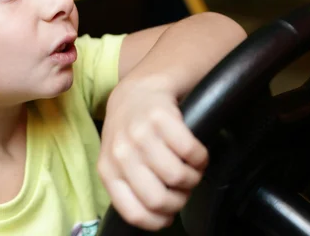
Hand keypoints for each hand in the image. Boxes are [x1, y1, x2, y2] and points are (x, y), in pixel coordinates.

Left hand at [97, 76, 208, 230]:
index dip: (159, 220)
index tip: (170, 214)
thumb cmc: (132, 129)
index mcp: (108, 169)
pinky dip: (201, 158)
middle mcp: (120, 152)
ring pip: (178, 177)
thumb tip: (155, 217)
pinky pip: (191, 152)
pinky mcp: (161, 117)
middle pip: (159, 199)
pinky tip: (195, 153)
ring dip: (193, 177)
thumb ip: (130, 185)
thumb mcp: (119, 159)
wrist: (139, 88)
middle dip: (180, 200)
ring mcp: (140, 133)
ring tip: (191, 168)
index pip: (134, 212)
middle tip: (184, 188)